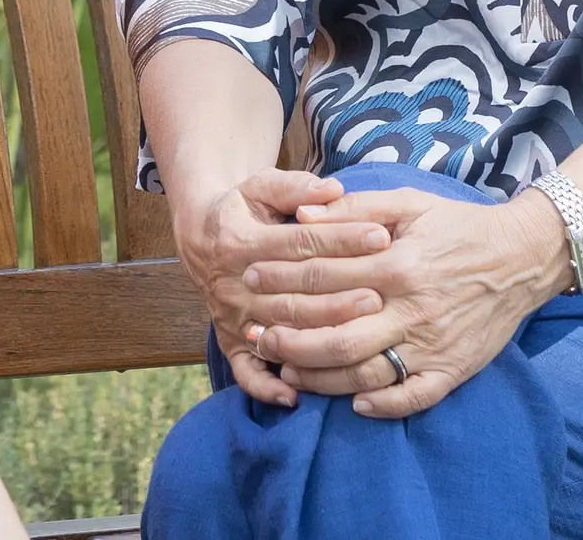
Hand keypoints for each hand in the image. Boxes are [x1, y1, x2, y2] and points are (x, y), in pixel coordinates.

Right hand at [179, 168, 392, 408]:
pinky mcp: (230, 342)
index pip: (300, 243)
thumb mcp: (259, 186)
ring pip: (283, 333)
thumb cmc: (242, 209)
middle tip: (382, 292)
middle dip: (341, 295)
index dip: (342, 239)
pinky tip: (296, 397)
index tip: (382, 235)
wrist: (200, 236)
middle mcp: (234, 283)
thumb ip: (294, 187)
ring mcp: (232, 317)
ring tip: (365, 330)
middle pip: (295, 295)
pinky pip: (246, 373)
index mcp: (240, 241)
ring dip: (324, 334)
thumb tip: (334, 189)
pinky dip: (267, 389)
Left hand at [240, 185, 570, 417]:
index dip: (282, 279)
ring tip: (286, 370)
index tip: (250, 279)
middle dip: (290, 336)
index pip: (325, 275)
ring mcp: (433, 344)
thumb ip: (353, 208)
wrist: (522, 257)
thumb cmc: (457, 225)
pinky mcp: (454, 370)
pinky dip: (384, 404)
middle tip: (256, 334)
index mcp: (396, 263)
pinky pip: (414, 396)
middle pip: (338, 333)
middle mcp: (411, 308)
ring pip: (367, 371)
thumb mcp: (407, 202)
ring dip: (322, 376)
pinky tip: (354, 404)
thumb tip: (301, 214)